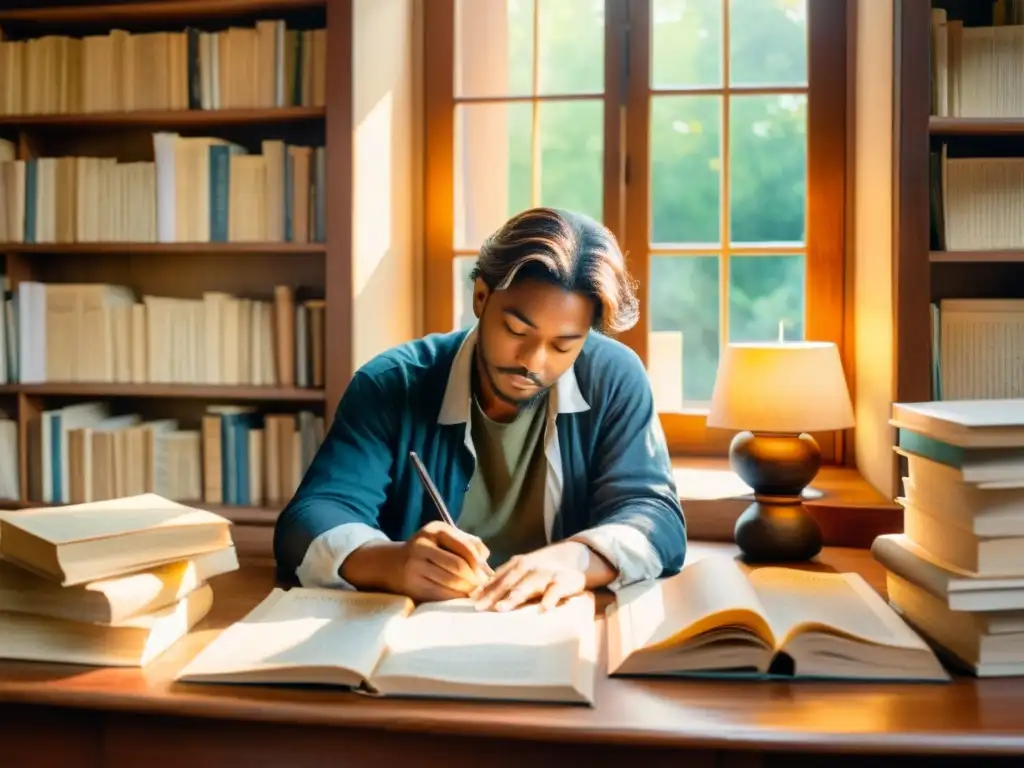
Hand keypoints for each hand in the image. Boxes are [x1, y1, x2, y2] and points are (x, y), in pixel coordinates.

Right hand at [393, 521, 493, 601]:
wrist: (394, 564)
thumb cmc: (429, 549)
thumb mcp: (445, 538)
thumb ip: (469, 543)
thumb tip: (486, 559)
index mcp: (434, 530)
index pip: (463, 546)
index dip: (478, 561)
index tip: (486, 571)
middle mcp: (422, 546)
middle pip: (457, 566)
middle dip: (475, 578)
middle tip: (484, 586)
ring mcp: (415, 567)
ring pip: (450, 582)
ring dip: (467, 590)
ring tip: (477, 592)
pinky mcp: (413, 586)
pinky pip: (441, 594)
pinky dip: (455, 597)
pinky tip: (462, 597)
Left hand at [470, 542, 589, 611]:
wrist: (575, 557)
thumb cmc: (541, 570)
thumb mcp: (522, 570)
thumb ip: (504, 579)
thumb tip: (476, 594)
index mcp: (517, 564)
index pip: (498, 578)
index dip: (484, 588)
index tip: (471, 599)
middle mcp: (529, 567)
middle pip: (508, 582)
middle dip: (493, 594)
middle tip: (479, 607)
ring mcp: (545, 574)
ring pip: (527, 586)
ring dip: (514, 596)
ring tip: (501, 608)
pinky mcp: (562, 581)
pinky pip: (555, 591)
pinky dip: (549, 599)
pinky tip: (543, 609)